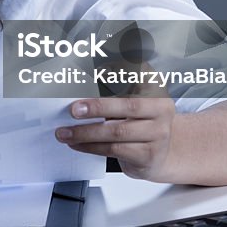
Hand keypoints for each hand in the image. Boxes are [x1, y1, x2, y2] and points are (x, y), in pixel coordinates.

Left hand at [55, 65, 180, 181]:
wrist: (158, 154)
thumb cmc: (138, 123)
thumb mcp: (130, 101)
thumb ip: (111, 91)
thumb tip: (80, 89)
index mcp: (156, 89)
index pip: (139, 76)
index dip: (120, 74)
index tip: (98, 72)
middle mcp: (161, 110)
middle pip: (129, 106)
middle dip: (97, 107)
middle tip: (74, 109)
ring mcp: (158, 134)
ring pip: (117, 132)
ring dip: (86, 132)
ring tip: (65, 132)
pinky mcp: (148, 155)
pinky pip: (114, 149)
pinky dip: (91, 146)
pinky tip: (77, 144)